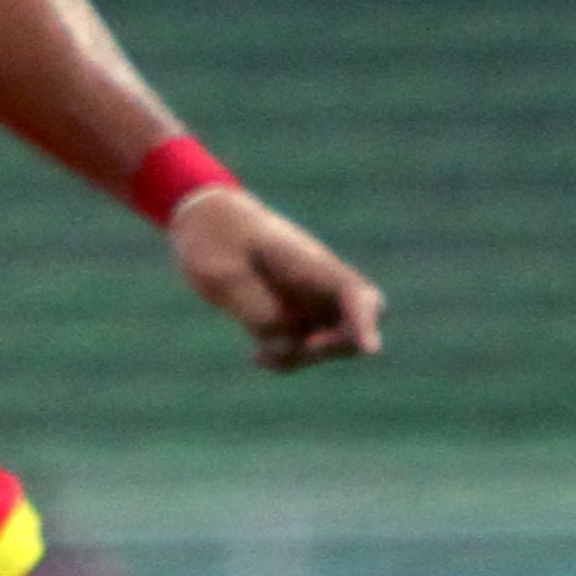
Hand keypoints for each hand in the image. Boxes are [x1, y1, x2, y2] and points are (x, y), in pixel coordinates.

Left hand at [169, 187, 383, 372]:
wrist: (205, 217)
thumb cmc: (213, 237)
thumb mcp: (220, 274)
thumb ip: (255, 310)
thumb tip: (284, 343)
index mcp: (309, 263)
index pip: (355, 295)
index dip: (366, 324)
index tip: (370, 350)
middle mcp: (318, 282)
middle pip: (355, 327)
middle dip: (330, 348)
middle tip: (285, 350)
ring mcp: (308, 298)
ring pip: (331, 343)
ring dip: (304, 357)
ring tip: (262, 356)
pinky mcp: (290, 312)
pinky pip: (304, 346)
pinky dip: (288, 357)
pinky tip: (259, 358)